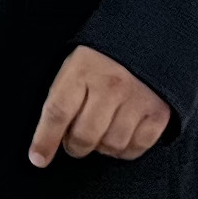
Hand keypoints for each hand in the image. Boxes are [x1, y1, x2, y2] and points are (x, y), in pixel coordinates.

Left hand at [30, 47, 168, 168]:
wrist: (149, 40)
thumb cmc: (102, 60)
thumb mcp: (74, 66)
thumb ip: (61, 99)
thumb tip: (45, 142)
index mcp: (83, 70)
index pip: (57, 113)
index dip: (45, 140)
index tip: (38, 159)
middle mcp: (111, 86)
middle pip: (84, 136)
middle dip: (75, 146)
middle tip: (77, 139)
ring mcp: (137, 99)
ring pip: (111, 145)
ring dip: (102, 147)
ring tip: (102, 132)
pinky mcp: (158, 112)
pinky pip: (136, 148)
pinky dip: (126, 149)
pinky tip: (122, 134)